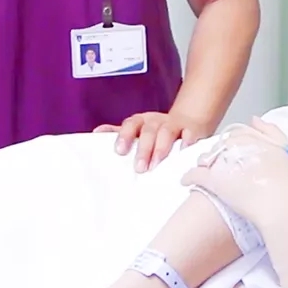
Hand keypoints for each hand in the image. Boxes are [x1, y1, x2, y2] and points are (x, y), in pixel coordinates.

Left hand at [93, 110, 211, 172]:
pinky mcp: (191, 130)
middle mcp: (156, 121)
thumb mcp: (138, 129)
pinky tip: (184, 152)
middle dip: (143, 148)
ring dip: (161, 148)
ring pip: (166, 132)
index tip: (119, 151)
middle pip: (148, 130)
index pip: (130, 124)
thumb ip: (120, 132)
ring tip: (156, 164)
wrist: (188, 120)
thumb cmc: (157, 130)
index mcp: (141, 122)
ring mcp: (174, 125)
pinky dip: (187, 142)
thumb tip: (96, 133)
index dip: (124, 136)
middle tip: (139, 167)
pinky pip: (189, 134)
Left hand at [180, 117, 287, 227]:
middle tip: (226, 168)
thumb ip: (270, 130)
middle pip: (219, 147)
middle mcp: (231, 146)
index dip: (234, 147)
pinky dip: (189, 178)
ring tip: (209, 175)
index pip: (234, 137)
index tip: (236, 156)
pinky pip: (194, 175)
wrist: (280, 202)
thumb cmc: (285, 179)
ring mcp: (219, 163)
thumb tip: (253, 119)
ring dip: (206, 165)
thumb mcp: (283, 148)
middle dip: (220, 155)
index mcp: (247, 138)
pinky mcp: (211, 180)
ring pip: (205, 159)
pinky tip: (186, 182)